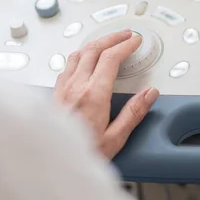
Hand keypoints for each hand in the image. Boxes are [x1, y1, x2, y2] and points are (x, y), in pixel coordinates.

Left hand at [54, 29, 159, 158]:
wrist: (50, 164)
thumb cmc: (81, 154)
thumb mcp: (115, 139)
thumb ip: (133, 113)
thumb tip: (149, 94)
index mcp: (93, 95)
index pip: (111, 58)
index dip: (125, 45)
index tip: (136, 41)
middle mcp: (75, 87)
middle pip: (94, 49)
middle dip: (112, 38)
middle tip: (126, 35)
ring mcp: (62, 89)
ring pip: (78, 54)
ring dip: (95, 43)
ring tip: (107, 42)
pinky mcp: (54, 94)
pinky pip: (67, 66)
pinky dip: (81, 55)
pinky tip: (84, 60)